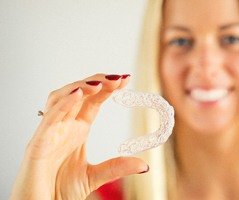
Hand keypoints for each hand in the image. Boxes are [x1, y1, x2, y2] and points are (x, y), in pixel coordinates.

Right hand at [10, 74, 148, 199]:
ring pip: (62, 98)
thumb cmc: (60, 191)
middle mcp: (64, 126)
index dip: (108, 88)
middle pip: (79, 94)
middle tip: (119, 79)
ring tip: (101, 83)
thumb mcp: (94, 177)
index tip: (126, 80)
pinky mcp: (38, 142)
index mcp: (77, 130)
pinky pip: (50, 117)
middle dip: (98, 82)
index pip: (93, 101)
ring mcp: (51, 131)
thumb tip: (144, 165)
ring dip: (81, 87)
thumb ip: (117, 167)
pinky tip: (79, 94)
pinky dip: (63, 103)